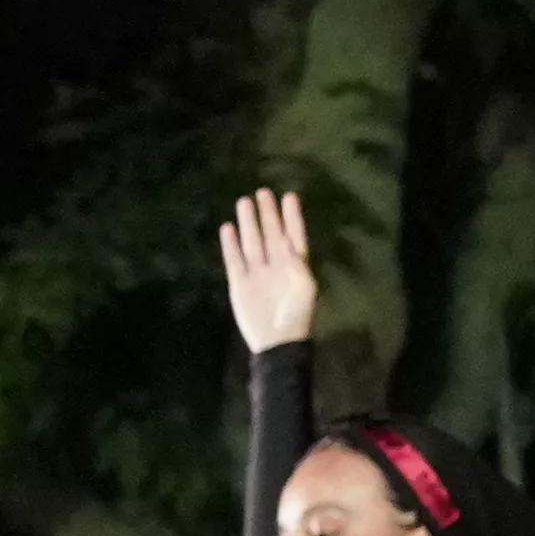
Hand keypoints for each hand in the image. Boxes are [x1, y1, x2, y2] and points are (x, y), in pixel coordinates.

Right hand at [216, 188, 316, 354]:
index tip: (289, 196)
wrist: (277, 344)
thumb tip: (288, 241)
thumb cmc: (297, 317)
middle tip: (263, 192)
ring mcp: (257, 273)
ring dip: (248, 223)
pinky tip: (228, 228)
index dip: (292, 217)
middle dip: (268, 214)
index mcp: (296, 266)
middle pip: (271, 234)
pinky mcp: (240, 283)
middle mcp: (276, 265)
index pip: (294, 236)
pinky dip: (231, 245)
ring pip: (252, 242)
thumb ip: (298, 264)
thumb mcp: (306, 290)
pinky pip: (234, 260)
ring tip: (244, 201)